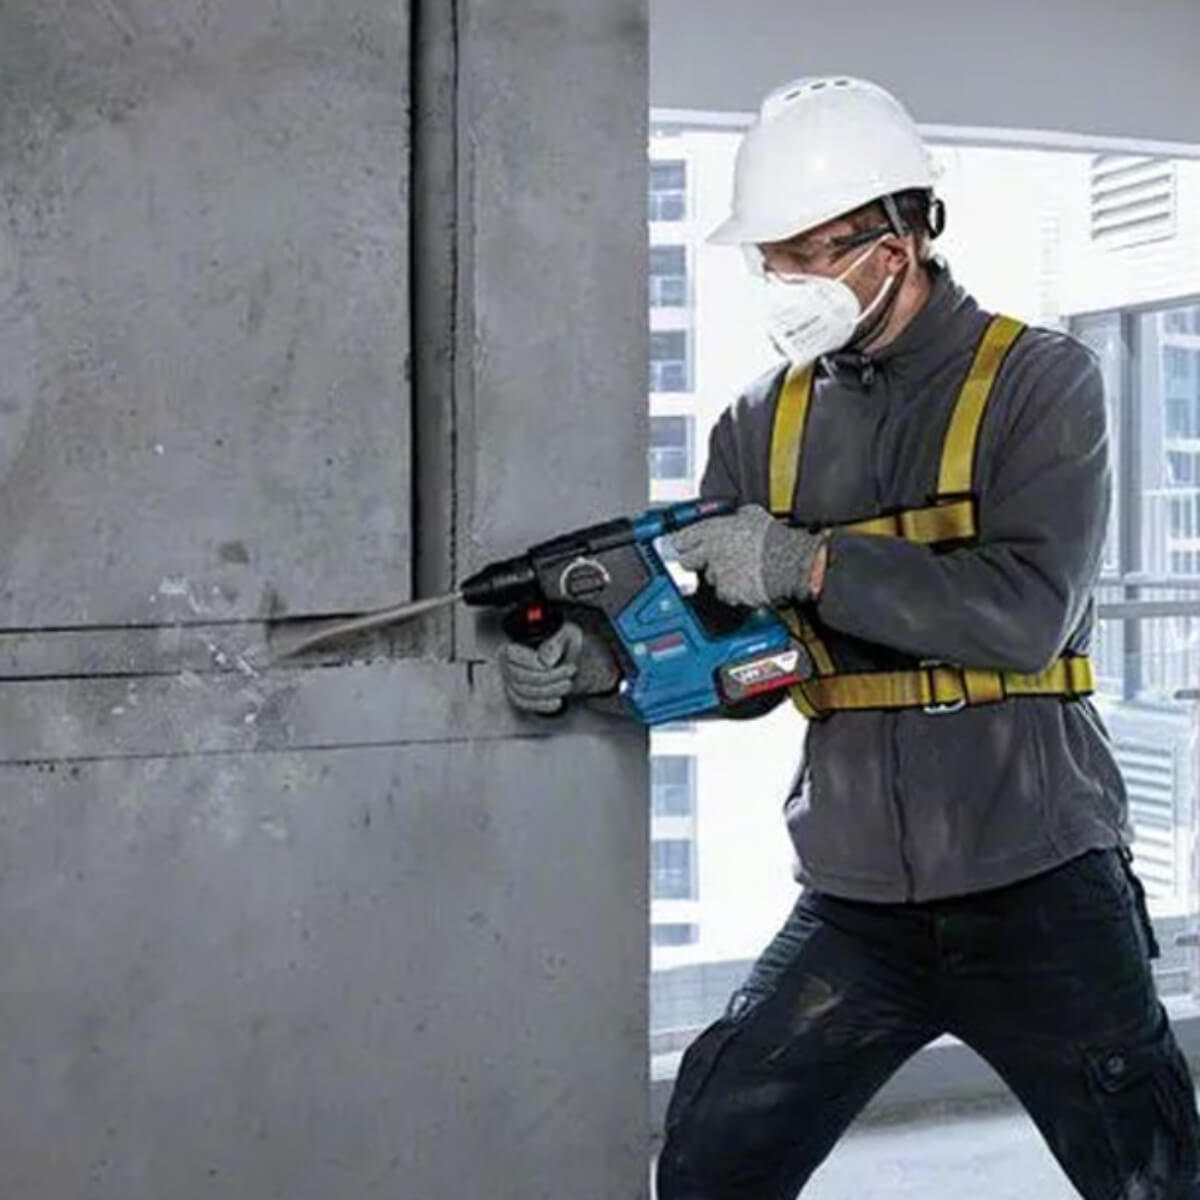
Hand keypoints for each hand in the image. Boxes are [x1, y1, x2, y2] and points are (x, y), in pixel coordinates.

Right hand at [498, 621, 620, 714]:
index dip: (534, 663)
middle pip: (518, 675)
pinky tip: (557, 700)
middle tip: (568, 672)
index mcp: (517, 641)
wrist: (577, 661)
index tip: (553, 663)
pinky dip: (543, 704)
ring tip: (567, 684)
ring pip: (523, 692)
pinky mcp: (519, 695)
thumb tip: (545, 659)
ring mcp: (511, 679)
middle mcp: (508, 660)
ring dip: (549, 691)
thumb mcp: (568, 634)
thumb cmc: (569, 644)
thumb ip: (556, 643)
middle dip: (547, 678)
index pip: (513, 654)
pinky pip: (525, 704)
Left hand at [673, 504, 825, 607]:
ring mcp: (718, 574)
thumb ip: (735, 517)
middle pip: (687, 562)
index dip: (683, 543)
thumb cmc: (775, 538)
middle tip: (708, 560)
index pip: (682, 538)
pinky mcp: (729, 592)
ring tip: (741, 570)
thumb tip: (734, 518)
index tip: (682, 546)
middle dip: (694, 561)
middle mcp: (710, 553)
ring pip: (710, 579)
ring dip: (720, 576)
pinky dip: (734, 591)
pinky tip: (747, 582)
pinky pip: (726, 593)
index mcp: (712, 531)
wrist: (790, 561)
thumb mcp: (752, 514)